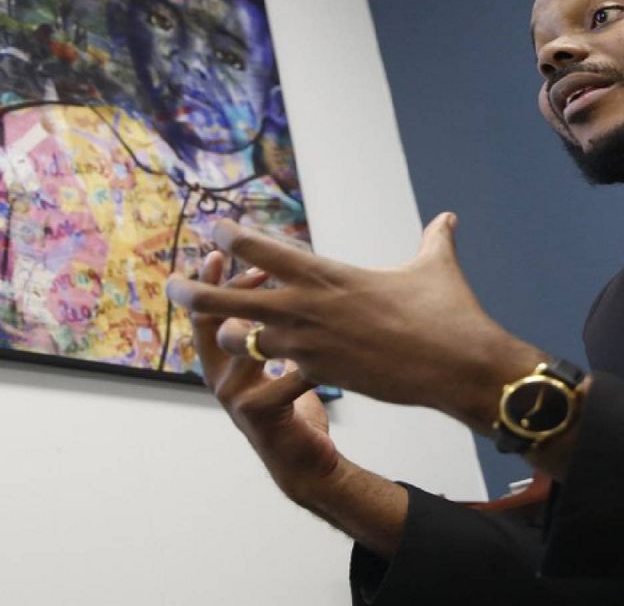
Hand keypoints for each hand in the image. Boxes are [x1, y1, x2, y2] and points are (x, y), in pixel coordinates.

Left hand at [167, 212, 541, 430]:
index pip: (267, 251)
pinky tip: (259, 371)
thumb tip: (449, 217)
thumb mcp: (438, 268)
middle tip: (174, 286)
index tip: (216, 229)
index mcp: (331, 274)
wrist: (460, 365)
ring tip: (219, 334)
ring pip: (244, 339)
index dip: (236, 238)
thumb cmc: (450, 314)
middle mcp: (312, 307)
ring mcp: (312, 345)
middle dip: (199, 291)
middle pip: (234, 296)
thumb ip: (435, 240)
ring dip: (228, 335)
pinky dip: (267, 369)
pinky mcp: (323, 376)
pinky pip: (277, 372)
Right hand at [192, 251, 339, 502]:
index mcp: (225, 363)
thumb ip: (276, 332)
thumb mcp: (281, 364)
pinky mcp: (258, 414)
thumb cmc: (296, 406)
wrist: (308, 463)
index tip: (221, 250)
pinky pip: (282, 376)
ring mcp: (235, 397)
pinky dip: (304, 360)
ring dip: (264, 318)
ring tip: (286, 295)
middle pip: (212, 324)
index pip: (208, 314)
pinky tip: (325, 347)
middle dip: (220, 289)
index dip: (212, 282)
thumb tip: (286, 284)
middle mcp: (221, 378)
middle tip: (240, 262)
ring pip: (243, 346)